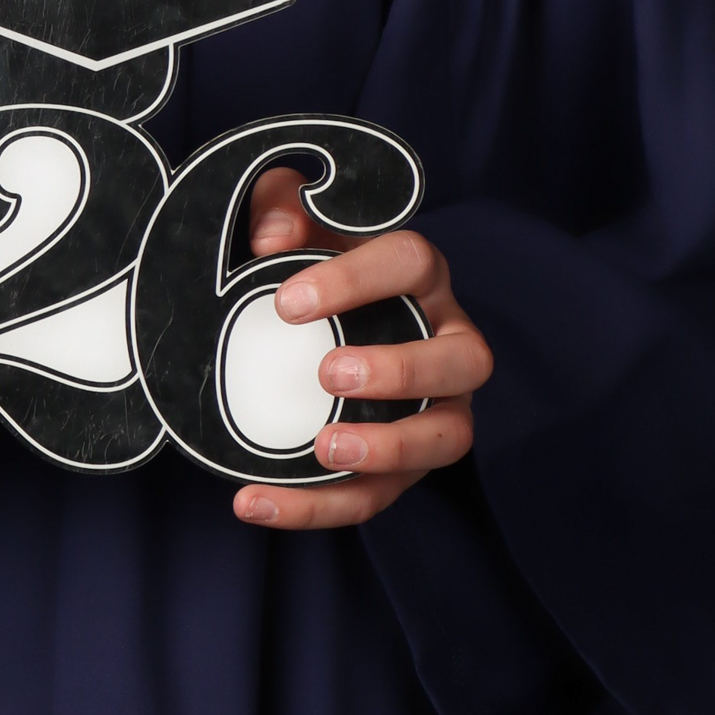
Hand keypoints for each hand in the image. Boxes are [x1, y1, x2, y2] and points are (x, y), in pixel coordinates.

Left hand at [230, 163, 492, 531]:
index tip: (287, 301)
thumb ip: (275, 208)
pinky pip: (377, 496)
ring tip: (323, 450)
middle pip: (461, 359)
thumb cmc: (308, 269)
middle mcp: (449, 342)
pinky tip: (253, 501)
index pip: (411, 263)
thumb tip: (270, 240)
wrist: (310, 331)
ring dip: (390, 449)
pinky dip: (317, 507)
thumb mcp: (285, 222)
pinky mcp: (406, 466)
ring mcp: (439, 409)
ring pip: (445, 437)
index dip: (357, 280)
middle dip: (403, 371)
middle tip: (329, 373)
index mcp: (421, 277)